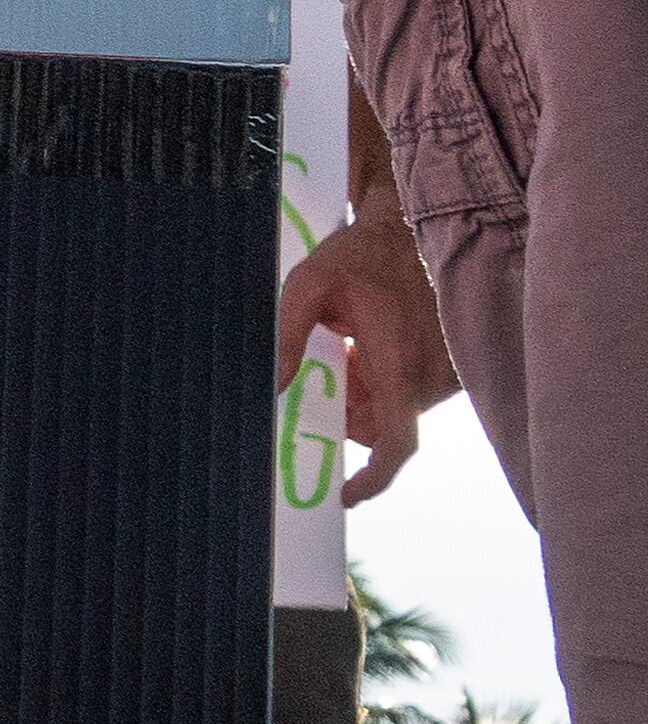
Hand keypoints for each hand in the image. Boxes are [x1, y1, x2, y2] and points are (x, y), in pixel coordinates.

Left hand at [283, 204, 458, 499]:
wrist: (406, 229)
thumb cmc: (358, 257)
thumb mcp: (308, 285)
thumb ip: (288, 335)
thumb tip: (277, 386)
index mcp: (398, 362)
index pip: (397, 440)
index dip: (375, 477)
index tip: (345, 494)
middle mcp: (430, 376)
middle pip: (385, 428)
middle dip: (348, 419)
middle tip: (317, 386)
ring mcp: (443, 373)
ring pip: (393, 412)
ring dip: (362, 399)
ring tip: (341, 353)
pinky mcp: (446, 366)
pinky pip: (406, 395)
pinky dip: (377, 385)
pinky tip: (359, 349)